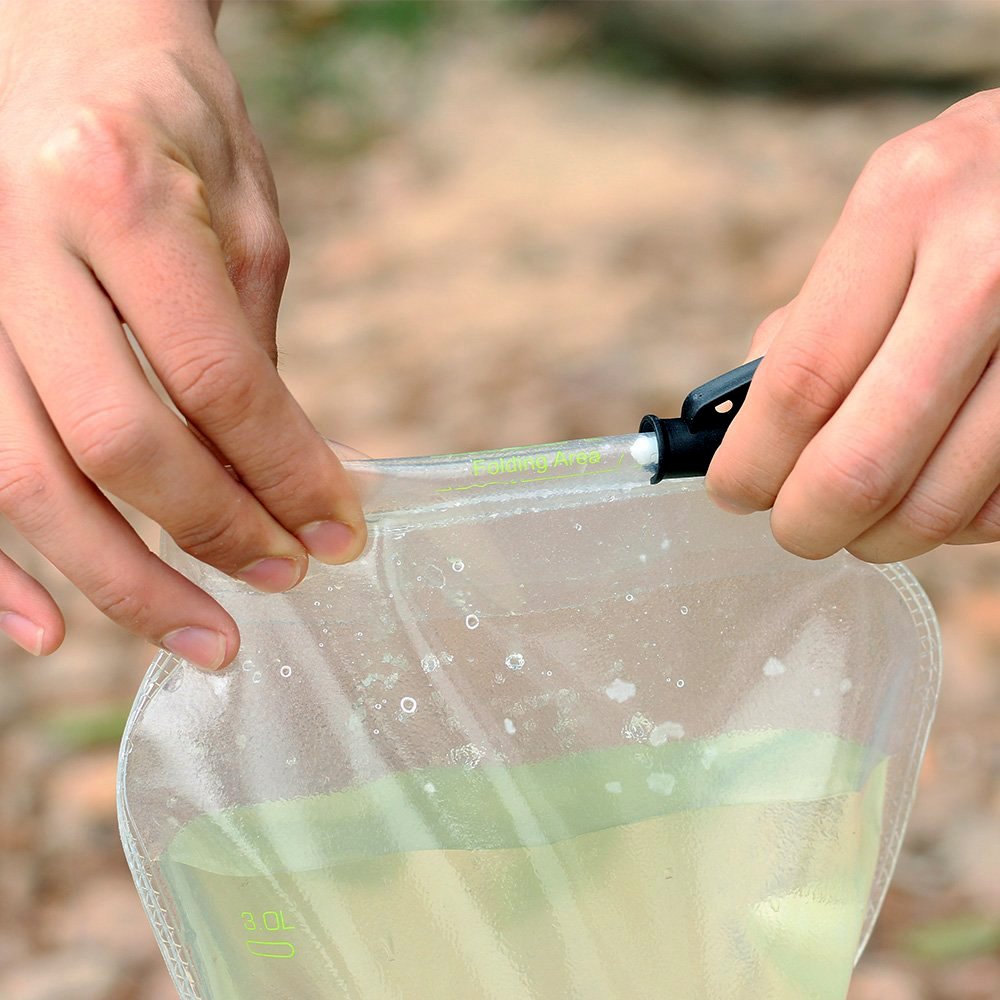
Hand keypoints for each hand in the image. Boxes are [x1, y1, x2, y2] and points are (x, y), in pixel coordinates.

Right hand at [0, 0, 365, 668]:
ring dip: (120, 579)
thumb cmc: (169, 123)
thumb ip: (249, 350)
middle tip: (284, 580)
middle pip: (118, 440)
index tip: (338, 530)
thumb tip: (285, 481)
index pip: (218, 379)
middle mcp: (14, 243)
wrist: (56, 38)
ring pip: (25, 477)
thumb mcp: (242, 219)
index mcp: (116, 193)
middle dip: (213, 534)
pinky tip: (52, 635)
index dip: (285, 472)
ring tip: (204, 636)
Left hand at [707, 89, 999, 562]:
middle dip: (807, 522)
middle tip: (792, 529)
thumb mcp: (884, 217)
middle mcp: (985, 267)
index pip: (799, 381)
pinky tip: (931, 491)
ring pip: (940, 503)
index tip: (731, 493)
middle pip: (863, 462)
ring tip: (858, 521)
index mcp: (902, 209)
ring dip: (879, 536)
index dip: (752, 462)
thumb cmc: (968, 198)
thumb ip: (811, 324)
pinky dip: (951, 524)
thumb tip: (746, 439)